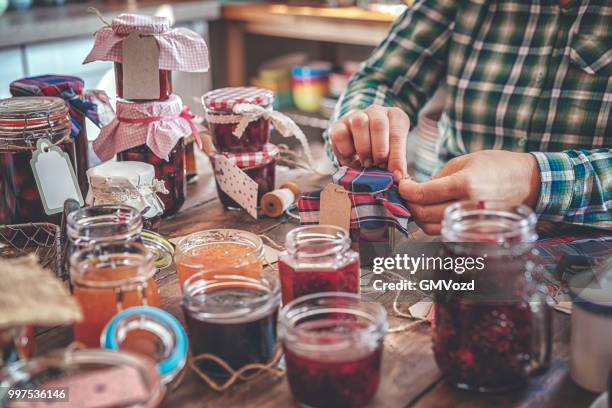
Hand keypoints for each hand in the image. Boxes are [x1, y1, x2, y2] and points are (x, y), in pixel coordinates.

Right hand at [329, 105, 410, 179]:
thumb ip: (395, 162)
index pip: (397, 133)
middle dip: (379, 150)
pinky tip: (351, 160)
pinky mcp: (338, 124)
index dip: (396, 156)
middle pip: (379, 125)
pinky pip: (340, 134)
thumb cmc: (382, 147)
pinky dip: (345, 151)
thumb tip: (397, 178)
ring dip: (363, 148)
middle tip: (378, 165)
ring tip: (365, 163)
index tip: (396, 174)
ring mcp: (356, 115)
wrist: (362, 140)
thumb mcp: (393, 151)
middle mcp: (376, 111)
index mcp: (394, 116)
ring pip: (359, 124)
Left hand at [399, 150, 540, 234]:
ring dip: (419, 217)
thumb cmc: (497, 166)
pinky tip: (433, 212)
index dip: (406, 191)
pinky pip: (445, 233)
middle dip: (409, 204)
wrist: (528, 182)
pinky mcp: (476, 233)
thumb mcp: (465, 161)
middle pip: (423, 214)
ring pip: (430, 228)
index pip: (423, 194)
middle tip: (407, 195)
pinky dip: (434, 224)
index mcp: (464, 185)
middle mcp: (468, 206)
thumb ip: (438, 177)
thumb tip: (416, 188)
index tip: (402, 185)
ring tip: (419, 203)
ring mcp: (473, 223)